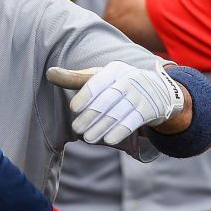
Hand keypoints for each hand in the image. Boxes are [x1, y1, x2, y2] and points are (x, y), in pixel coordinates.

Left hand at [46, 60, 183, 144]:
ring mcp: (142, 94)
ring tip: (88, 138)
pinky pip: (134, 120)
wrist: (160, 91)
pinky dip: (121, 130)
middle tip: (77, 129)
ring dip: (103, 126)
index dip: (85, 95)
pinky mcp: (151, 108)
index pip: (97, 82)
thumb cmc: (120, 84)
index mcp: (114, 69)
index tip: (73, 109)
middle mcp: (129, 79)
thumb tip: (49, 73)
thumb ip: (75, 78)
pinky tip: (108, 140)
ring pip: (119, 111)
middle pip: (108, 99)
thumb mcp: (100, 78)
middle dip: (91, 115)